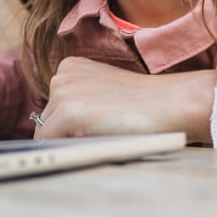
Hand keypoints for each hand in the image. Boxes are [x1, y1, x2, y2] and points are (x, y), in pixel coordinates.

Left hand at [35, 57, 215, 144]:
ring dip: (70, 140)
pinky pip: (50, 142)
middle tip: (103, 130)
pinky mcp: (67, 112)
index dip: (71, 124)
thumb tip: (56, 129)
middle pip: (48, 118)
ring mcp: (62, 92)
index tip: (95, 126)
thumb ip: (80, 100)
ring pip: (49, 132)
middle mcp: (61, 75)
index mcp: (70, 66)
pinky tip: (95, 142)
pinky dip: (67, 150)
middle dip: (68, 132)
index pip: (54, 106)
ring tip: (103, 133)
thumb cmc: (142, 103)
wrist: (167, 103)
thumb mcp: (102, 90)